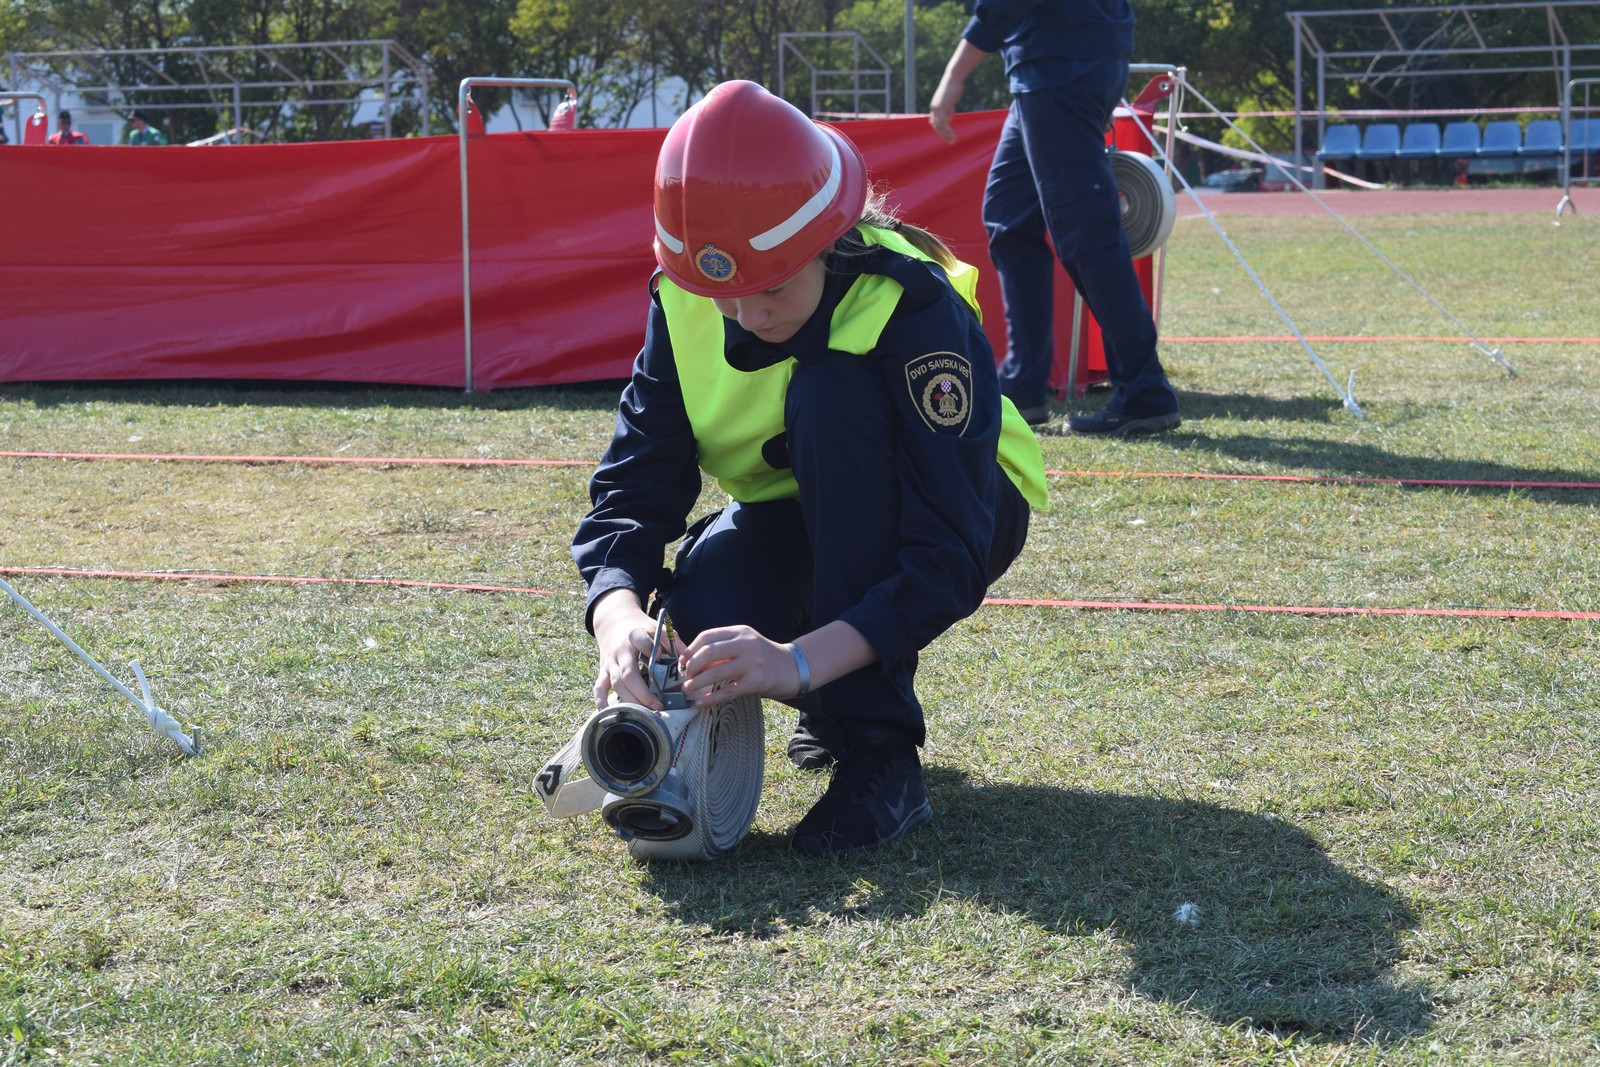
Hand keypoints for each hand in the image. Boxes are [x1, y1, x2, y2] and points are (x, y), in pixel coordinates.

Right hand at [589, 590, 678, 710]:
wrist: (615, 622)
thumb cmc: (641, 629)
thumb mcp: (657, 629)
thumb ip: (674, 643)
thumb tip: (688, 664)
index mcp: (635, 636)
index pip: (641, 641)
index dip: (649, 649)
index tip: (660, 658)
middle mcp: (620, 651)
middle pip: (628, 674)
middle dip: (643, 693)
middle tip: (659, 705)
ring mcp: (610, 663)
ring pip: (616, 684)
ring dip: (630, 700)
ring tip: (646, 713)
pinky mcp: (603, 671)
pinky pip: (599, 688)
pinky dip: (601, 701)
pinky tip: (610, 713)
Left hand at [678, 625, 800, 706]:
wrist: (794, 667)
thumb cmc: (765, 657)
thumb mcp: (746, 644)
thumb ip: (724, 649)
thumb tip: (694, 663)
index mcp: (740, 631)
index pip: (707, 636)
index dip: (690, 650)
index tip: (682, 662)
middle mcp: (746, 644)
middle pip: (708, 652)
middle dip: (691, 666)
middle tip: (686, 677)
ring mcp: (752, 663)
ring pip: (715, 672)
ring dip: (696, 683)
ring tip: (687, 690)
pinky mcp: (757, 682)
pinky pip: (727, 691)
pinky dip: (710, 699)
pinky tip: (700, 704)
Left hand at [929, 79, 961, 144]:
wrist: (953, 78)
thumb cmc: (953, 87)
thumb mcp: (950, 101)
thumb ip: (949, 110)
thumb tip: (950, 120)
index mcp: (934, 107)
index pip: (934, 122)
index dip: (940, 130)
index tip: (947, 136)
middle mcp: (934, 108)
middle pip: (936, 126)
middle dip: (943, 135)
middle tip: (951, 142)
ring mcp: (938, 108)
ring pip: (940, 126)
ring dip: (947, 135)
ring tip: (953, 140)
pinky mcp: (943, 107)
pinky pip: (944, 122)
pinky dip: (948, 130)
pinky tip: (953, 134)